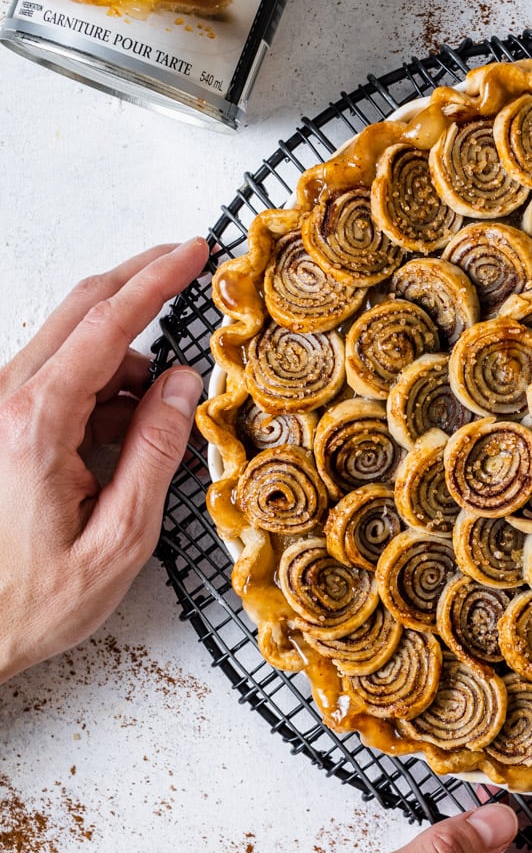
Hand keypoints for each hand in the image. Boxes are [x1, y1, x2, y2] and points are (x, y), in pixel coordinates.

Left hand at [0, 239, 208, 682]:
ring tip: (160, 414)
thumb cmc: (32, 601)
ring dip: (124, 358)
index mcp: (35, 424)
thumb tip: (183, 384)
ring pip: (69, 346)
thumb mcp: (119, 539)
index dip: (155, 280)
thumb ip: (156, 453)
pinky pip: (54, 379)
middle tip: (186, 262)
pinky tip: (125, 431)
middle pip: (80, 312)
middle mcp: (4, 403)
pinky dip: (99, 387)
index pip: (106, 325)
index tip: (193, 251)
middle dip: (137, 281)